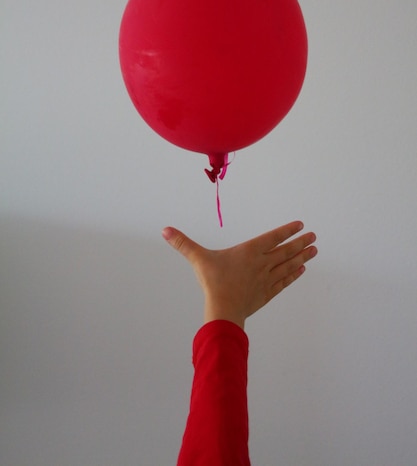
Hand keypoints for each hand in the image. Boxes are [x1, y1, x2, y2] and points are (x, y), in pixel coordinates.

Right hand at [162, 221, 316, 328]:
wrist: (224, 309)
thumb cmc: (212, 282)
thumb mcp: (198, 259)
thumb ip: (183, 243)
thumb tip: (165, 230)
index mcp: (249, 251)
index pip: (272, 238)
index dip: (287, 230)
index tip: (301, 224)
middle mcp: (261, 263)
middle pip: (285, 250)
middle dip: (301, 242)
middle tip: (314, 236)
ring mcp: (266, 279)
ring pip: (288, 265)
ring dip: (302, 256)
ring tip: (315, 249)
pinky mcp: (267, 293)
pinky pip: (284, 282)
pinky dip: (293, 274)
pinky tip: (301, 269)